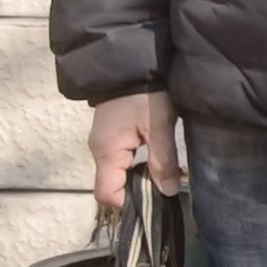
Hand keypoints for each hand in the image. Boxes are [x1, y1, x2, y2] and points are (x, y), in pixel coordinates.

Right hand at [91, 91, 180, 214]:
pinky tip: (154, 160)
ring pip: (117, 175)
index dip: (129, 203)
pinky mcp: (111, 136)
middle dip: (137, 192)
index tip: (154, 198)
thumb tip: (168, 193)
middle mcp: (99, 151)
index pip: (107, 195)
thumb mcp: (159, 126)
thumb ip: (163, 161)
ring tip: (162, 174)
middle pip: (112, 187)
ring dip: (138, 179)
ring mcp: (103, 143)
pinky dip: (135, 166)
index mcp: (107, 152)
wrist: (132, 63)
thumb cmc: (146, 93)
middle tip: (164, 187)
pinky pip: (120, 161)